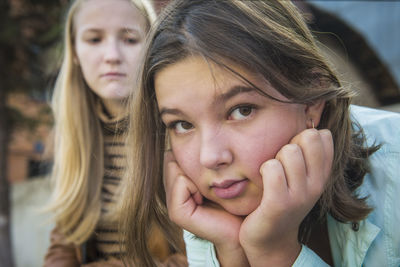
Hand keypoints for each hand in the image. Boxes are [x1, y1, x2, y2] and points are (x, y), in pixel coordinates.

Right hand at [163, 151, 247, 265]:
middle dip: (191, 162)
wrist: (244, 227)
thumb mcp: (218, 171)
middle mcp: (172, 190)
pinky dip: (196, 185)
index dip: (191, 155)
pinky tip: (206, 199)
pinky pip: (181, 181)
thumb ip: (203, 157)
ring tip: (209, 192)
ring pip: (175, 165)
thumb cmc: (236, 197)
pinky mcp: (177, 212)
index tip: (211, 174)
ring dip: (196, 172)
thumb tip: (190, 138)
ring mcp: (172, 202)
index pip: (173, 152)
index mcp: (179, 181)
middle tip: (209, 183)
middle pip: (171, 157)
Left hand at [239, 129, 333, 266]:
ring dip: (274, 159)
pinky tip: (263, 182)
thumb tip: (310, 121)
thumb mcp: (301, 177)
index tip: (293, 153)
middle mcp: (316, 184)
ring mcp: (300, 195)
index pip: (323, 136)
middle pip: (306, 137)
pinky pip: (272, 167)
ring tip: (271, 176)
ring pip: (288, 151)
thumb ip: (307, 152)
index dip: (303, 136)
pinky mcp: (279, 203)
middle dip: (288, 144)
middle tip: (280, 164)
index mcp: (322, 175)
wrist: (270, 238)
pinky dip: (263, 170)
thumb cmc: (281, 199)